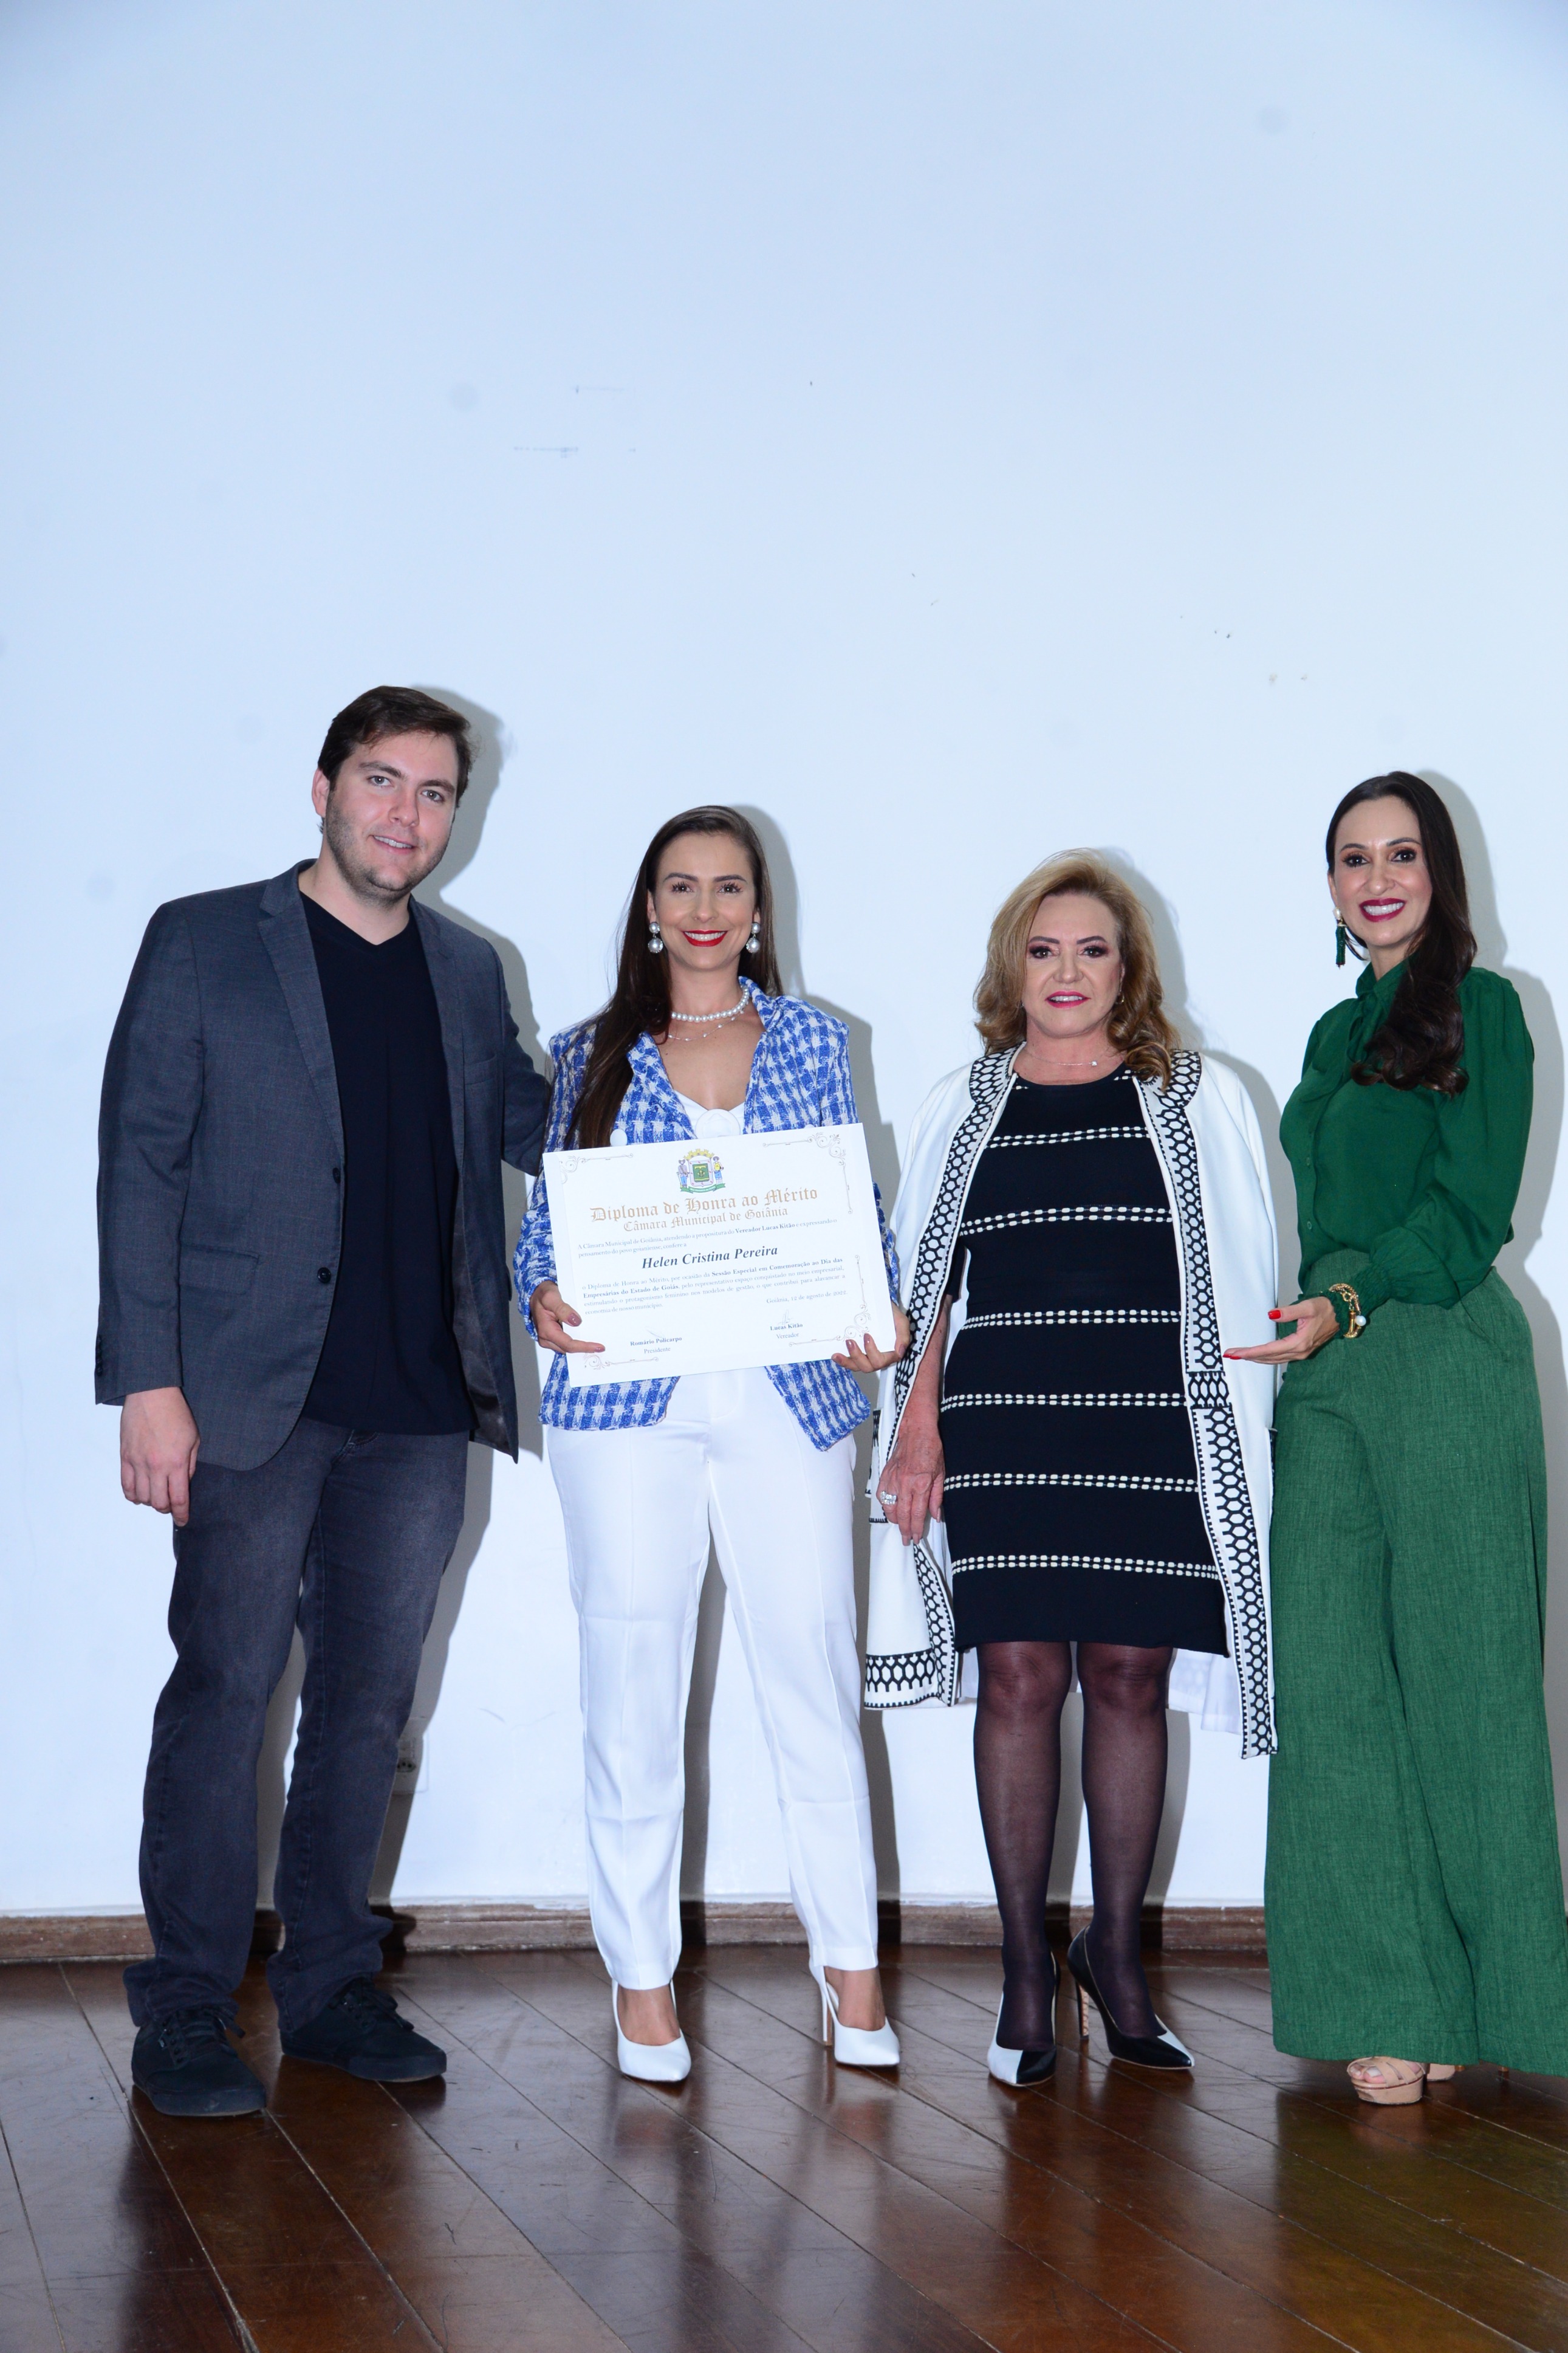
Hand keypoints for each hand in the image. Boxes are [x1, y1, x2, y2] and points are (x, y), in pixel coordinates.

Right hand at [120, 1388, 200, 1526]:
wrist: (151, 1395)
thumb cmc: (175, 1413)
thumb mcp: (194, 1439)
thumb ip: (190, 1465)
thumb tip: (184, 1483)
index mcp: (176, 1463)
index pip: (178, 1499)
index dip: (181, 1514)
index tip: (182, 1521)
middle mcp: (155, 1466)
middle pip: (158, 1503)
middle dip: (166, 1509)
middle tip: (170, 1505)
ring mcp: (137, 1462)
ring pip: (141, 1497)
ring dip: (150, 1502)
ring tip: (156, 1496)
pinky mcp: (124, 1457)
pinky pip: (125, 1485)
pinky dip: (132, 1495)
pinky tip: (139, 1494)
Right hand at [530, 1282, 604, 1355]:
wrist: (536, 1293)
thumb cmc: (542, 1295)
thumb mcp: (551, 1297)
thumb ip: (563, 1309)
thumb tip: (576, 1321)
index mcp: (546, 1331)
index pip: (568, 1344)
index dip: (584, 1347)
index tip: (598, 1347)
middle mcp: (547, 1339)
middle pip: (570, 1348)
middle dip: (586, 1348)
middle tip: (602, 1346)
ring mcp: (551, 1339)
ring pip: (570, 1347)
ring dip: (583, 1345)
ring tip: (598, 1343)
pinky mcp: (555, 1336)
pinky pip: (568, 1341)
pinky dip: (579, 1340)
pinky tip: (589, 1335)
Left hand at [834, 1304, 910, 1376]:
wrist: (878, 1305)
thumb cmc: (890, 1314)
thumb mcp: (901, 1321)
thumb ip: (903, 1335)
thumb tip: (900, 1351)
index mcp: (890, 1353)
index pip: (881, 1361)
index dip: (872, 1352)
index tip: (866, 1336)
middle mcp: (878, 1358)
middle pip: (868, 1367)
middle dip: (857, 1356)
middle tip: (850, 1341)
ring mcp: (866, 1357)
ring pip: (857, 1367)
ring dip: (847, 1361)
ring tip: (838, 1353)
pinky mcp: (856, 1354)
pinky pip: (849, 1362)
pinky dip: (842, 1361)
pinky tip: (835, 1355)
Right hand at [875, 1404, 944, 1544]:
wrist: (917, 1430)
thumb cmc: (931, 1448)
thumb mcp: (941, 1474)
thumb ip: (937, 1497)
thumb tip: (936, 1515)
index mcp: (921, 1484)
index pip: (917, 1514)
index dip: (915, 1529)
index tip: (915, 1537)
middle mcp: (905, 1483)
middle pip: (902, 1515)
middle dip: (904, 1530)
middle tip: (906, 1539)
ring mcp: (893, 1479)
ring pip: (889, 1506)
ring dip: (894, 1519)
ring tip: (899, 1525)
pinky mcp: (886, 1473)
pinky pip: (882, 1494)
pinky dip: (885, 1504)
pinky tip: (890, 1508)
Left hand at [1225, 1295, 1340, 1363]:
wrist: (1342, 1313)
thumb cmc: (1325, 1308)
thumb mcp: (1307, 1306)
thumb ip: (1288, 1312)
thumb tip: (1271, 1315)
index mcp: (1299, 1342)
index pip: (1269, 1350)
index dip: (1251, 1352)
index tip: (1236, 1352)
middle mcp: (1300, 1351)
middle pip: (1269, 1358)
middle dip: (1249, 1356)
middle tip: (1231, 1354)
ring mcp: (1301, 1353)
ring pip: (1274, 1360)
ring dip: (1256, 1358)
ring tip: (1240, 1355)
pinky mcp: (1302, 1351)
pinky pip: (1280, 1358)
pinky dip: (1267, 1357)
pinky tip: (1259, 1355)